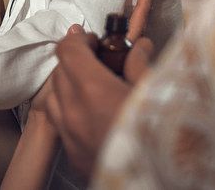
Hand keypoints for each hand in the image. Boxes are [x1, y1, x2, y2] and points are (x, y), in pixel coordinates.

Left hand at [44, 26, 154, 179]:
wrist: (153, 181)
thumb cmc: (160, 138)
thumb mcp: (156, 92)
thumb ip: (140, 65)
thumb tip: (139, 47)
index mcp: (93, 91)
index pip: (68, 51)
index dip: (79, 39)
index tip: (94, 39)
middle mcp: (74, 112)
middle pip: (60, 72)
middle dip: (76, 60)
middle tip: (100, 60)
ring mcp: (70, 136)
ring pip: (54, 99)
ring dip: (69, 86)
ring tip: (93, 86)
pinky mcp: (74, 156)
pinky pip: (61, 125)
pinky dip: (71, 112)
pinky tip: (93, 114)